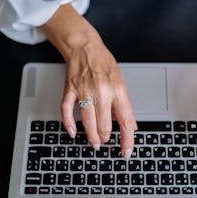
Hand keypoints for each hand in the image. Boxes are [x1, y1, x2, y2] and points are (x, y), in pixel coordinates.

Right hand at [40, 4, 136, 157]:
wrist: (85, 46)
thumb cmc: (103, 63)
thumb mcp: (121, 81)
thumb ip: (124, 104)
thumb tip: (130, 125)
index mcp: (118, 90)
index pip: (125, 120)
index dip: (127, 140)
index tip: (126, 151)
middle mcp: (102, 91)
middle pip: (105, 125)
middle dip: (105, 138)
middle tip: (105, 141)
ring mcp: (84, 91)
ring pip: (88, 122)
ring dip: (91, 136)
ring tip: (95, 142)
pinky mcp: (70, 90)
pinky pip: (67, 111)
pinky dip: (69, 124)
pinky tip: (73, 132)